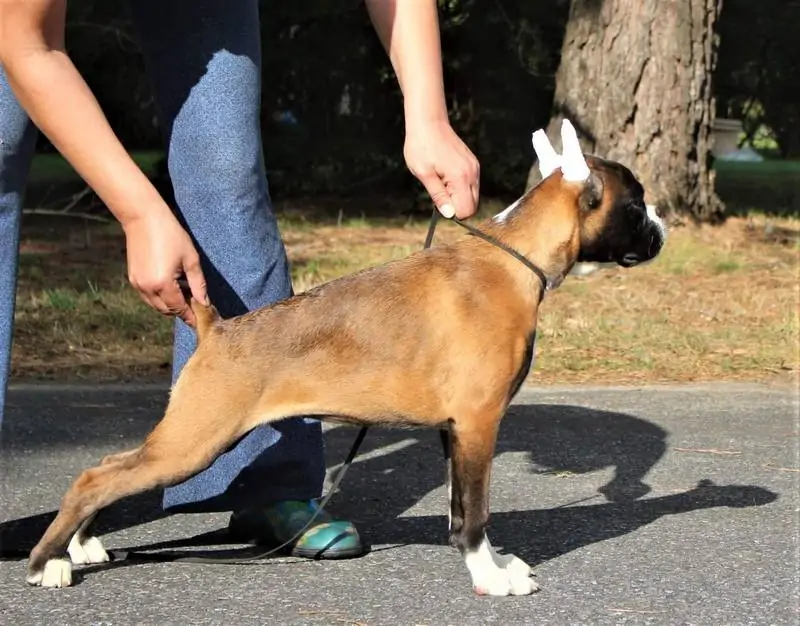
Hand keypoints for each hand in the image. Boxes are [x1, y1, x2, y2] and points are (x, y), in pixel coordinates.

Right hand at [123, 210, 207, 326]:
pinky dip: (159, 297)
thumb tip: (204, 303)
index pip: (179, 309)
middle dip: (181, 310)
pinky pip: (148, 296)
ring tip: (184, 292)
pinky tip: (171, 285)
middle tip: (195, 303)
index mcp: (163, 284)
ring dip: (170, 304)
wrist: (143, 218)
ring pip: (156, 305)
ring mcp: (137, 284)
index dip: (190, 316)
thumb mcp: (191, 260)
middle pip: (166, 310)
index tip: (200, 321)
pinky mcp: (132, 278)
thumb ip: (198, 284)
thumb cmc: (171, 235)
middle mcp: (147, 288)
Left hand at [404, 119, 479, 219]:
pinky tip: (446, 176)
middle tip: (439, 192)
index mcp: (461, 177)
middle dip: (457, 206)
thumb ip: (438, 196)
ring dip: (458, 196)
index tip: (440, 201)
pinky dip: (460, 187)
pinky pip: (471, 185)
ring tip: (441, 181)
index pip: (467, 210)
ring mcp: (474, 168)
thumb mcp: (424, 174)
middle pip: (473, 206)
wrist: (429, 122)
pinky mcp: (473, 164)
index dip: (453, 212)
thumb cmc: (422, 146)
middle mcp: (472, 173)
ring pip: (473, 196)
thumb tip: (449, 214)